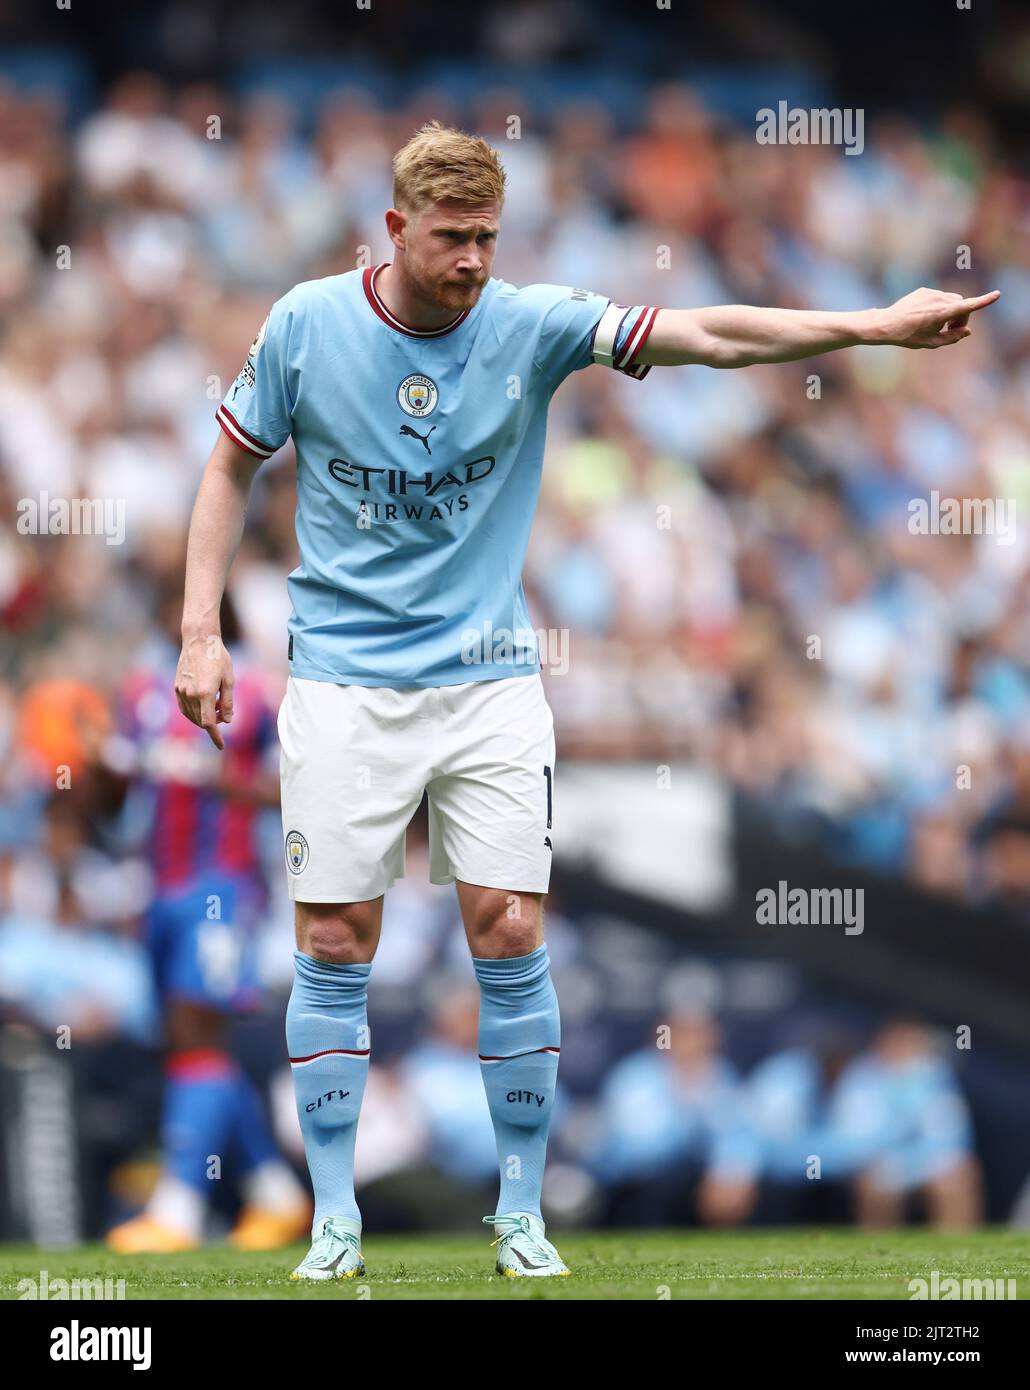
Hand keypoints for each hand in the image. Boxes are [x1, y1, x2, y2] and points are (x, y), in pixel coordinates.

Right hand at [174, 633, 234, 748]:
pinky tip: (202, 705)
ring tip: (215, 704)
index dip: (215, 736)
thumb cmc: (218, 658)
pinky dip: (193, 712)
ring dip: (203, 717)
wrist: (199, 641)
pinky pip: (184, 707)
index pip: (209, 723)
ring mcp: (181, 691)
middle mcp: (190, 694)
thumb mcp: (229, 680)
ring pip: (191, 716)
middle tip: (224, 712)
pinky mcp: (176, 687)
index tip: (221, 746)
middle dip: (213, 723)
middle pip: (201, 721)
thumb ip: (228, 702)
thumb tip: (227, 721)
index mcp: (205, 693)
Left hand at [876, 286, 999, 348]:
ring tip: (936, 324)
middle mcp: (938, 299)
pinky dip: (939, 306)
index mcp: (941, 313)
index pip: (967, 306)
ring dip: (950, 311)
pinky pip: (939, 297)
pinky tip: (925, 317)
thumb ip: (952, 338)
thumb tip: (967, 331)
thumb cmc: (907, 337)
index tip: (997, 294)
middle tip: (950, 330)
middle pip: (961, 304)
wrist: (885, 324)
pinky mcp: (924, 290)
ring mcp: (930, 293)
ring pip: (951, 300)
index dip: (983, 301)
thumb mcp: (931, 343)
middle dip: (960, 316)